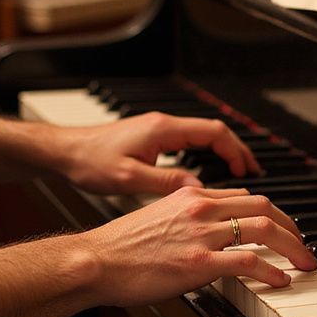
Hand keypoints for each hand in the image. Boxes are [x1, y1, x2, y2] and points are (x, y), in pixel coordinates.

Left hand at [54, 112, 260, 195]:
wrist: (63, 152)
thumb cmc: (89, 161)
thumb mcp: (130, 178)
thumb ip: (167, 182)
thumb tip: (200, 190)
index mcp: (163, 130)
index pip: (213, 133)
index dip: (235, 151)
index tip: (248, 171)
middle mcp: (164, 126)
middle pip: (213, 133)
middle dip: (237, 152)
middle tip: (253, 173)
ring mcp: (158, 131)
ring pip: (202, 137)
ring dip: (223, 153)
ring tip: (238, 174)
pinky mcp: (152, 139)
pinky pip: (189, 143)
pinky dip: (206, 155)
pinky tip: (208, 172)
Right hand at [80, 186, 316, 306]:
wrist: (96, 260)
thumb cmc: (121, 246)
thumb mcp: (158, 216)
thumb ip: (188, 217)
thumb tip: (211, 231)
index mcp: (191, 194)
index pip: (245, 197)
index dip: (271, 213)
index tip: (282, 229)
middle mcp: (201, 207)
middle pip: (265, 207)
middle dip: (292, 227)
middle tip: (304, 246)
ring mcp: (202, 234)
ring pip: (265, 230)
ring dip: (293, 247)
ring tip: (304, 263)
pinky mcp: (200, 262)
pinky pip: (249, 262)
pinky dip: (272, 271)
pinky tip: (280, 281)